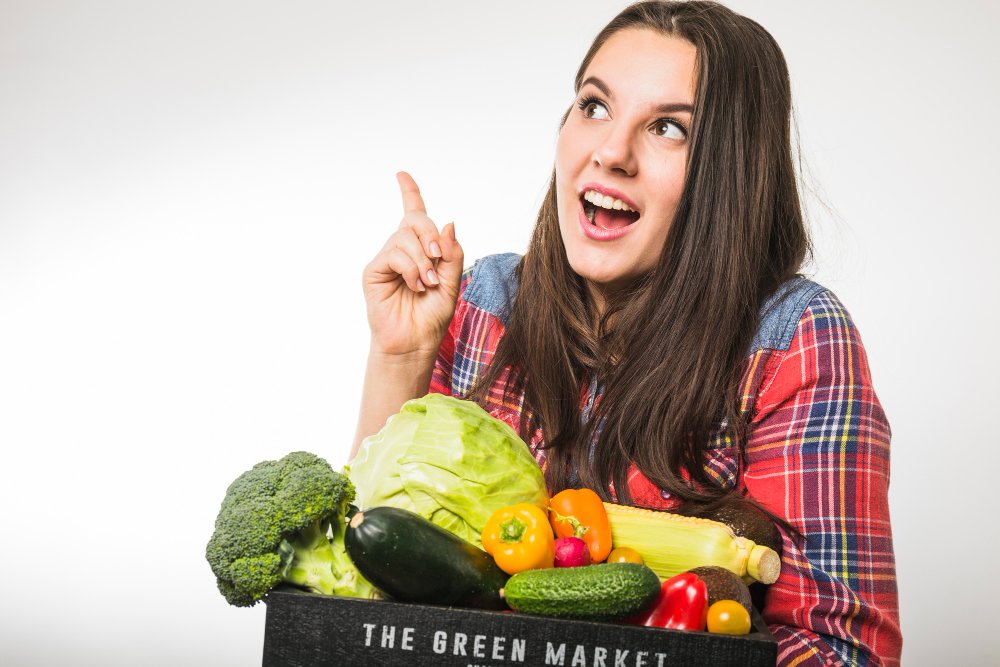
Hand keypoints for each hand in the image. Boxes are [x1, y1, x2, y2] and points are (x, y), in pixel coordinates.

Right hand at [362, 172, 463, 358]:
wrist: (415, 341)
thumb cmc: (432, 316)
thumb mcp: (452, 283)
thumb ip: (452, 254)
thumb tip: (448, 224)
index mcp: (421, 250)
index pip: (413, 215)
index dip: (409, 193)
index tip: (401, 174)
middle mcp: (402, 251)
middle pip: (415, 221)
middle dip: (429, 234)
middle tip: (438, 258)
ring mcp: (387, 259)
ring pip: (405, 238)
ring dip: (422, 259)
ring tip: (428, 283)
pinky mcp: (374, 271)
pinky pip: (394, 254)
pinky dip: (410, 268)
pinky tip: (415, 285)